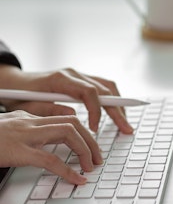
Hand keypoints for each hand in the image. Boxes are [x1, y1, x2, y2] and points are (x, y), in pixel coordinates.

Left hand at [0, 65, 132, 132]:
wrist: (16, 83)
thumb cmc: (20, 95)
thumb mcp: (30, 107)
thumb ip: (51, 110)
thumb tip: (74, 117)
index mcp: (61, 79)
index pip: (89, 92)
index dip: (97, 111)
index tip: (95, 129)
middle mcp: (73, 75)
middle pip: (104, 90)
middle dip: (117, 111)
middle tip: (126, 129)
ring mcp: (79, 77)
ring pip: (107, 87)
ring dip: (119, 105)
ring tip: (125, 123)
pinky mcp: (80, 81)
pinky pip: (102, 88)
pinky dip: (112, 101)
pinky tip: (115, 113)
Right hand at [0, 110, 102, 184]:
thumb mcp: (12, 131)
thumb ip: (32, 134)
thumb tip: (51, 146)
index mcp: (30, 119)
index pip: (66, 118)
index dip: (84, 132)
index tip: (92, 146)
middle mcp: (31, 123)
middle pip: (72, 123)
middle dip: (90, 141)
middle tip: (97, 159)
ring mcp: (25, 135)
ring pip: (67, 134)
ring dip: (84, 151)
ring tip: (91, 167)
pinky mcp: (18, 151)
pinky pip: (50, 159)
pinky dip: (68, 170)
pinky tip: (77, 179)